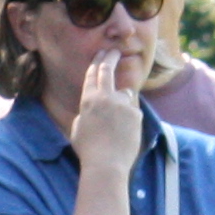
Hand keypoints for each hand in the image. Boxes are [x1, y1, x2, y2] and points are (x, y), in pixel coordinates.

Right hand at [69, 47, 142, 176]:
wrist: (106, 163)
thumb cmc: (88, 149)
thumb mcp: (79, 126)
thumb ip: (88, 111)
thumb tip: (99, 106)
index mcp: (88, 100)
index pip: (93, 75)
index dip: (97, 62)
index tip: (101, 53)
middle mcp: (105, 97)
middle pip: (108, 72)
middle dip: (110, 59)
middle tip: (113, 51)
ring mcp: (122, 104)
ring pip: (125, 95)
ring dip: (122, 102)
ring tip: (116, 124)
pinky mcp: (135, 113)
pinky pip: (133, 111)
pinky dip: (129, 118)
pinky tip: (124, 133)